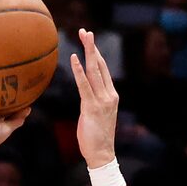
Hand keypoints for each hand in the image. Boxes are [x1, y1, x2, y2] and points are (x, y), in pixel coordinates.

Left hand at [73, 29, 118, 166]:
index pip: (103, 70)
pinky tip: (75, 58)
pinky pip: (84, 85)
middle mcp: (109, 94)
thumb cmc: (96, 138)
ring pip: (94, 71)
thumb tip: (85, 92)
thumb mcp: (96, 115)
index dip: (95, 54)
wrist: (102, 154)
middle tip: (85, 31)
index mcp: (111, 95)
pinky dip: (79, 71)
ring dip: (88, 52)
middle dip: (92, 47)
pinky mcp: (92, 107)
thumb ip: (92, 101)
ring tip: (83, 36)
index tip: (89, 40)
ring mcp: (102, 100)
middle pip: (100, 65)